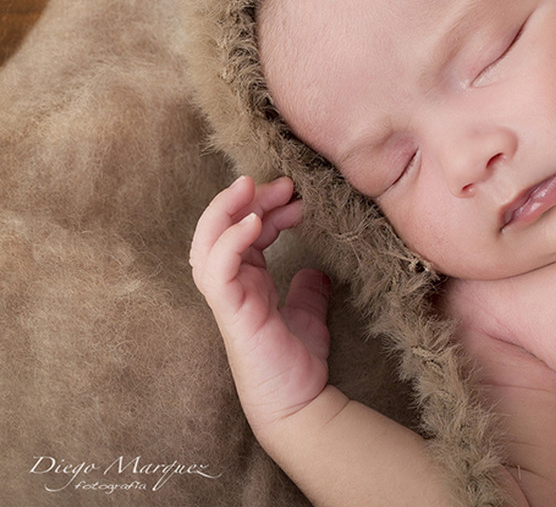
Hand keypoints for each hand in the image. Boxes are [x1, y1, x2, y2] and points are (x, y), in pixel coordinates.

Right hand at [190, 175, 329, 430]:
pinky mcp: (230, 312)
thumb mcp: (308, 314)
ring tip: (256, 186)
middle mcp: (232, 286)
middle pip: (221, 229)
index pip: (243, 233)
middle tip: (283, 183)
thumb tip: (316, 270)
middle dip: (246, 199)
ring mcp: (228, 298)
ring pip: (207, 242)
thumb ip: (308, 290)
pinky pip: (217, 269)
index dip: (264, 208)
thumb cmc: (297, 363)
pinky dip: (231, 240)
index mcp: (247, 283)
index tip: (295, 195)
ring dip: (229, 209)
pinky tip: (257, 222)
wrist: (301, 403)